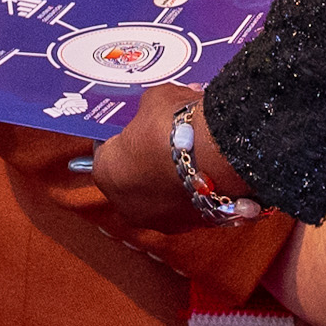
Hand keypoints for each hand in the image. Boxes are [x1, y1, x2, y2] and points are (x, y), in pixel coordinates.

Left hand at [87, 86, 214, 233]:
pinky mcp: (191, 225)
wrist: (219, 154)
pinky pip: (187, 204)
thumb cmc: (176, 128)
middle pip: (133, 178)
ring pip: (161, 196)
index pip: (106, 152)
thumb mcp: (155, 100)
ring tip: (191, 155)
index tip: (136, 128)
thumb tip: (163, 106)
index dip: (123, 137)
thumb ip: (150, 107)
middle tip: (164, 139)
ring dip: (170, 180)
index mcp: (106, 173)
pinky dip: (194, 191)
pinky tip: (207, 170)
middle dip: (146, 161)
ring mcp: (160, 220)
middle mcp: (126, 204)